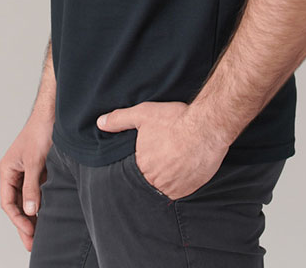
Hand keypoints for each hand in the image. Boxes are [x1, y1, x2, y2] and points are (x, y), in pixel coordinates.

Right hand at [0, 113, 53, 251]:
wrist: (55, 113)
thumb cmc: (40, 131)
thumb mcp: (36, 162)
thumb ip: (32, 187)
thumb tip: (29, 211)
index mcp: (7, 170)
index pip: (8, 202)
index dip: (17, 219)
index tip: (29, 232)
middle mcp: (15, 172)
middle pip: (17, 204)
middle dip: (24, 223)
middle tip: (32, 243)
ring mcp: (27, 172)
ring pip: (28, 199)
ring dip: (34, 215)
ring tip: (40, 235)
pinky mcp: (40, 170)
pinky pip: (38, 191)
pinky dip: (42, 204)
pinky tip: (49, 215)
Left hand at [97, 101, 230, 200]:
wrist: (206, 127)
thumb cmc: (174, 120)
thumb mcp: (143, 114)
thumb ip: (120, 119)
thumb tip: (100, 123)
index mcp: (142, 166)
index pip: (134, 173)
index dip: (140, 163)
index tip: (148, 155)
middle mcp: (156, 181)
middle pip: (149, 181)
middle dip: (154, 171)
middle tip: (162, 158)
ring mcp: (174, 188)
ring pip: (165, 187)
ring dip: (167, 178)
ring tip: (172, 162)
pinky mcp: (190, 190)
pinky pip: (180, 191)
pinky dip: (180, 182)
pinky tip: (183, 167)